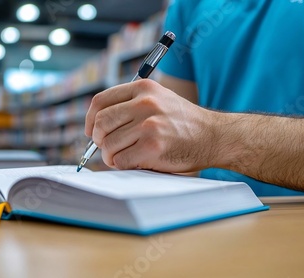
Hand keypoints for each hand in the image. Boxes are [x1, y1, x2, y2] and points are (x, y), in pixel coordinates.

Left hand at [85, 79, 218, 172]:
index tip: (91, 131)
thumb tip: (96, 126)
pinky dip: (121, 164)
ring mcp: (148, 124)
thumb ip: (130, 105)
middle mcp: (145, 103)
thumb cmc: (183, 122)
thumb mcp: (159, 99)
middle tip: (106, 147)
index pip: (100, 101)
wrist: (214, 136)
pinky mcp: (153, 146)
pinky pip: (120, 160)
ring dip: (109, 156)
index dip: (89, 119)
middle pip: (100, 123)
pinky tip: (133, 162)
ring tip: (122, 156)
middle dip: (98, 139)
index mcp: (143, 88)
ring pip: (108, 144)